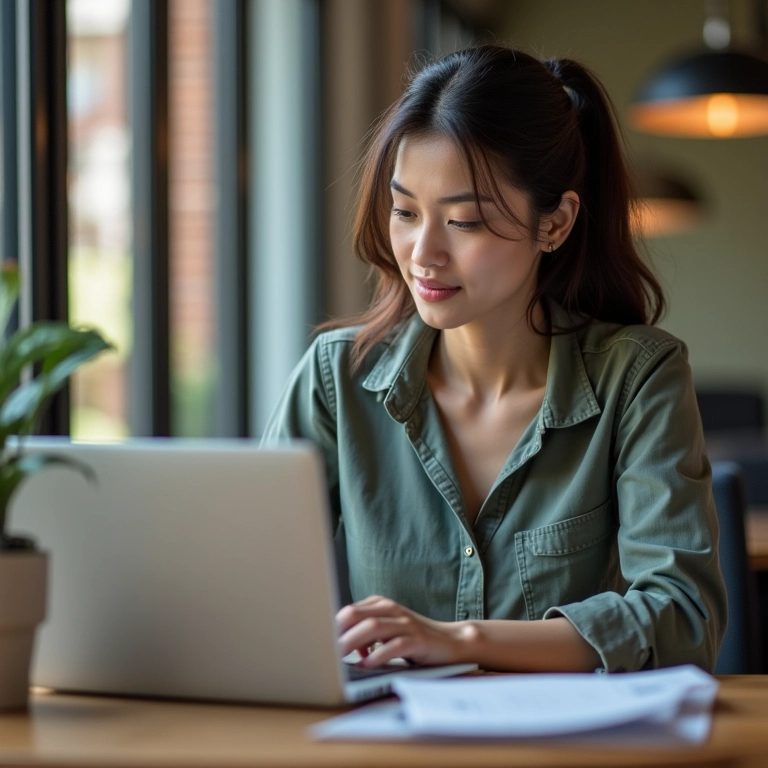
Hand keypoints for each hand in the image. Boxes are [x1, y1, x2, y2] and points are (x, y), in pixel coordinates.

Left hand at [336, 595, 467, 667]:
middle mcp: (392, 610)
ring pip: (373, 627)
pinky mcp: (418, 640)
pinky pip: (395, 645)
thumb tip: (339, 646)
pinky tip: (367, 664)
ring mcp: (405, 624)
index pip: (349, 612)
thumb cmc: (414, 638)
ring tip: (339, 657)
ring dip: (353, 642)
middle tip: (324, 651)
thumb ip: (365, 634)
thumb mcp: (387, 631)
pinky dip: (378, 655)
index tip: (320, 644)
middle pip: (356, 616)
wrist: (451, 641)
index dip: (333, 628)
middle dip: (338, 634)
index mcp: (381, 605)